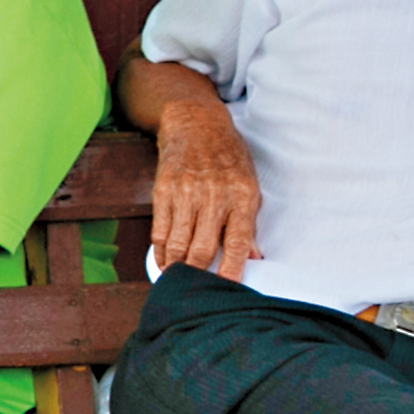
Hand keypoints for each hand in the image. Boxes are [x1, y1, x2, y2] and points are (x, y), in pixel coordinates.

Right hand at [149, 99, 260, 279]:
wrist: (195, 123)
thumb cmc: (227, 157)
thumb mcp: (248, 184)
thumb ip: (249, 223)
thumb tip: (253, 258)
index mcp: (241, 195)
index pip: (237, 242)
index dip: (232, 271)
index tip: (226, 290)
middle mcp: (214, 195)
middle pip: (203, 249)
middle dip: (199, 274)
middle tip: (197, 287)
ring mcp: (186, 193)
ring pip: (178, 244)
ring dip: (177, 267)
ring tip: (178, 279)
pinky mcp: (164, 191)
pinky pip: (160, 231)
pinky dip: (161, 251)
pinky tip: (165, 261)